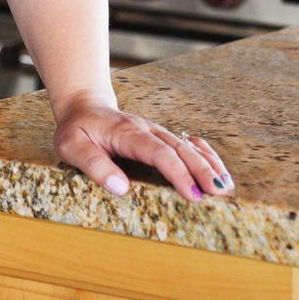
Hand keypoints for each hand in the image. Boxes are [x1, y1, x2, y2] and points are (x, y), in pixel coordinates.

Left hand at [52, 91, 233, 200]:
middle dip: (202, 170)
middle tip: (219, 192)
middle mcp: (147, 130)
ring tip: (226, 186)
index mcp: (127, 133)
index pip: (158, 153)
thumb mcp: (71, 146)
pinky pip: (186, 144)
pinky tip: (218, 169)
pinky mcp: (159, 138)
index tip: (193, 194)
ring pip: (188, 146)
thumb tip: (122, 188)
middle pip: (180, 149)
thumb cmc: (76, 129)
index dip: (178, 173)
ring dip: (208, 164)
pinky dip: (204, 155)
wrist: (83, 106)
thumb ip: (95, 165)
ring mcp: (155, 133)